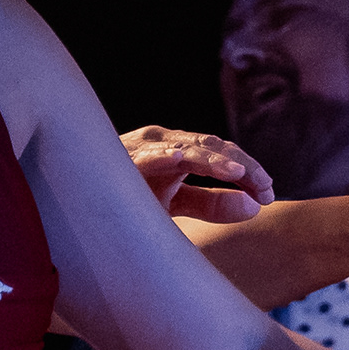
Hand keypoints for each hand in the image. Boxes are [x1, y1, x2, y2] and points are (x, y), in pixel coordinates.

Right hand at [120, 126, 271, 223]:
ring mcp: (143, 146)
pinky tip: (179, 158)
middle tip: (265, 189)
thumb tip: (255, 208)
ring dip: (214, 161)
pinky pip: (145, 156)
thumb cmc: (125, 199)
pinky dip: (162, 155)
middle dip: (242, 167)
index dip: (249, 171)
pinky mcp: (121, 159)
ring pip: (189, 148)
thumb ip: (212, 204)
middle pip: (214, 146)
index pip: (224, 154)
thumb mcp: (175, 204)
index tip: (269, 195)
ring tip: (239, 172)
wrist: (79, 200)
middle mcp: (164, 141)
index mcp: (179, 150)